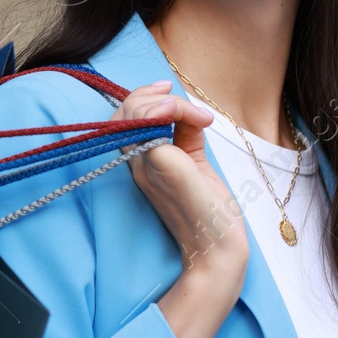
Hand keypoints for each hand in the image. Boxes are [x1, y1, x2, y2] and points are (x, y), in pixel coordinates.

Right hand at [115, 80, 246, 273]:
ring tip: (195, 114)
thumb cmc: (209, 213)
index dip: (140, 98)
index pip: (122, 121)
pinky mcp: (160, 163)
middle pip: (120, 113)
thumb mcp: (195, 165)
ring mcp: (146, 164)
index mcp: (143, 164)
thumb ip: (186, 137)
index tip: (169, 90)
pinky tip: (197, 119)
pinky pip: (152, 122)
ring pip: (132, 112)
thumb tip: (190, 112)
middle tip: (174, 92)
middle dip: (146, 92)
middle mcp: (138, 164)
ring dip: (165, 101)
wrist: (217, 247)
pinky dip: (174, 110)